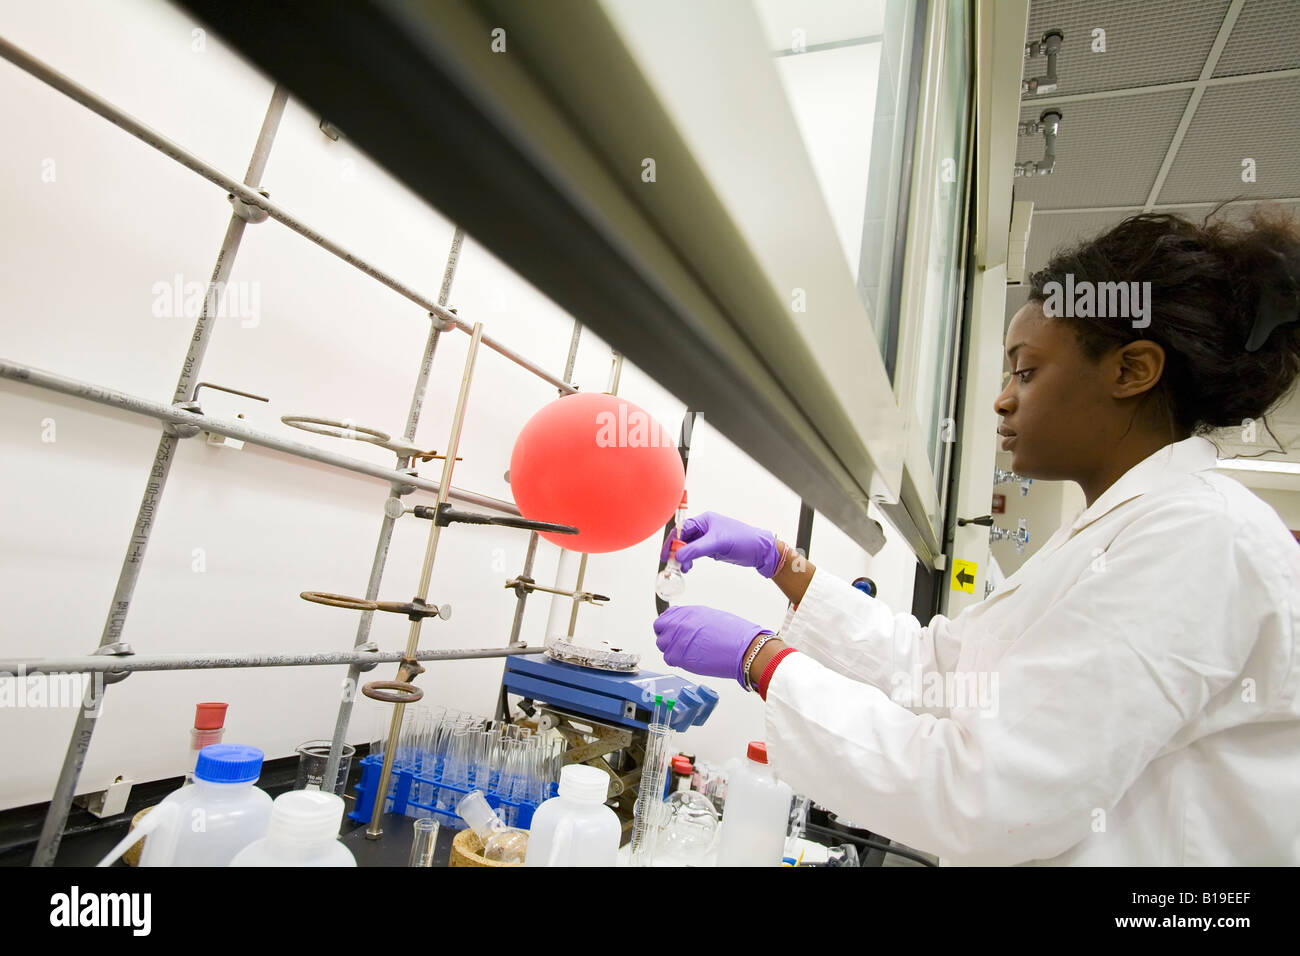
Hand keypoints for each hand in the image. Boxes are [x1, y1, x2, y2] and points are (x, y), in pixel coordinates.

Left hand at [653, 605, 770, 687]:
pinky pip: (668, 659)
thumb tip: (686, 626)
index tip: (672, 630)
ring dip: (671, 649)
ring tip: (687, 652)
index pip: (666, 616)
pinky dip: (676, 661)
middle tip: (678, 643)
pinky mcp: (679, 656)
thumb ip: (693, 620)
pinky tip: (689, 659)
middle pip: (659, 630)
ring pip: (662, 645)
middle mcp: (680, 623)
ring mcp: (677, 639)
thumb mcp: (711, 617)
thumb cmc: (734, 634)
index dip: (668, 625)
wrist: (742, 648)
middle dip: (667, 636)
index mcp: (688, 612)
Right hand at [659, 511, 781, 576]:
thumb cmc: (744, 540)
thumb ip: (697, 549)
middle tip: (671, 563)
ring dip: (683, 557)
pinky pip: (695, 553)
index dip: (673, 541)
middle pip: (683, 538)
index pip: (682, 529)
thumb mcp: (718, 543)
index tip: (666, 554)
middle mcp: (705, 528)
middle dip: (676, 551)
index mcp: (705, 520)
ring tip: (683, 568)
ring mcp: (708, 539)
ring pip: (688, 547)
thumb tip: (678, 556)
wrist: (760, 550)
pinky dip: (690, 560)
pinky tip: (689, 567)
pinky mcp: (712, 549)